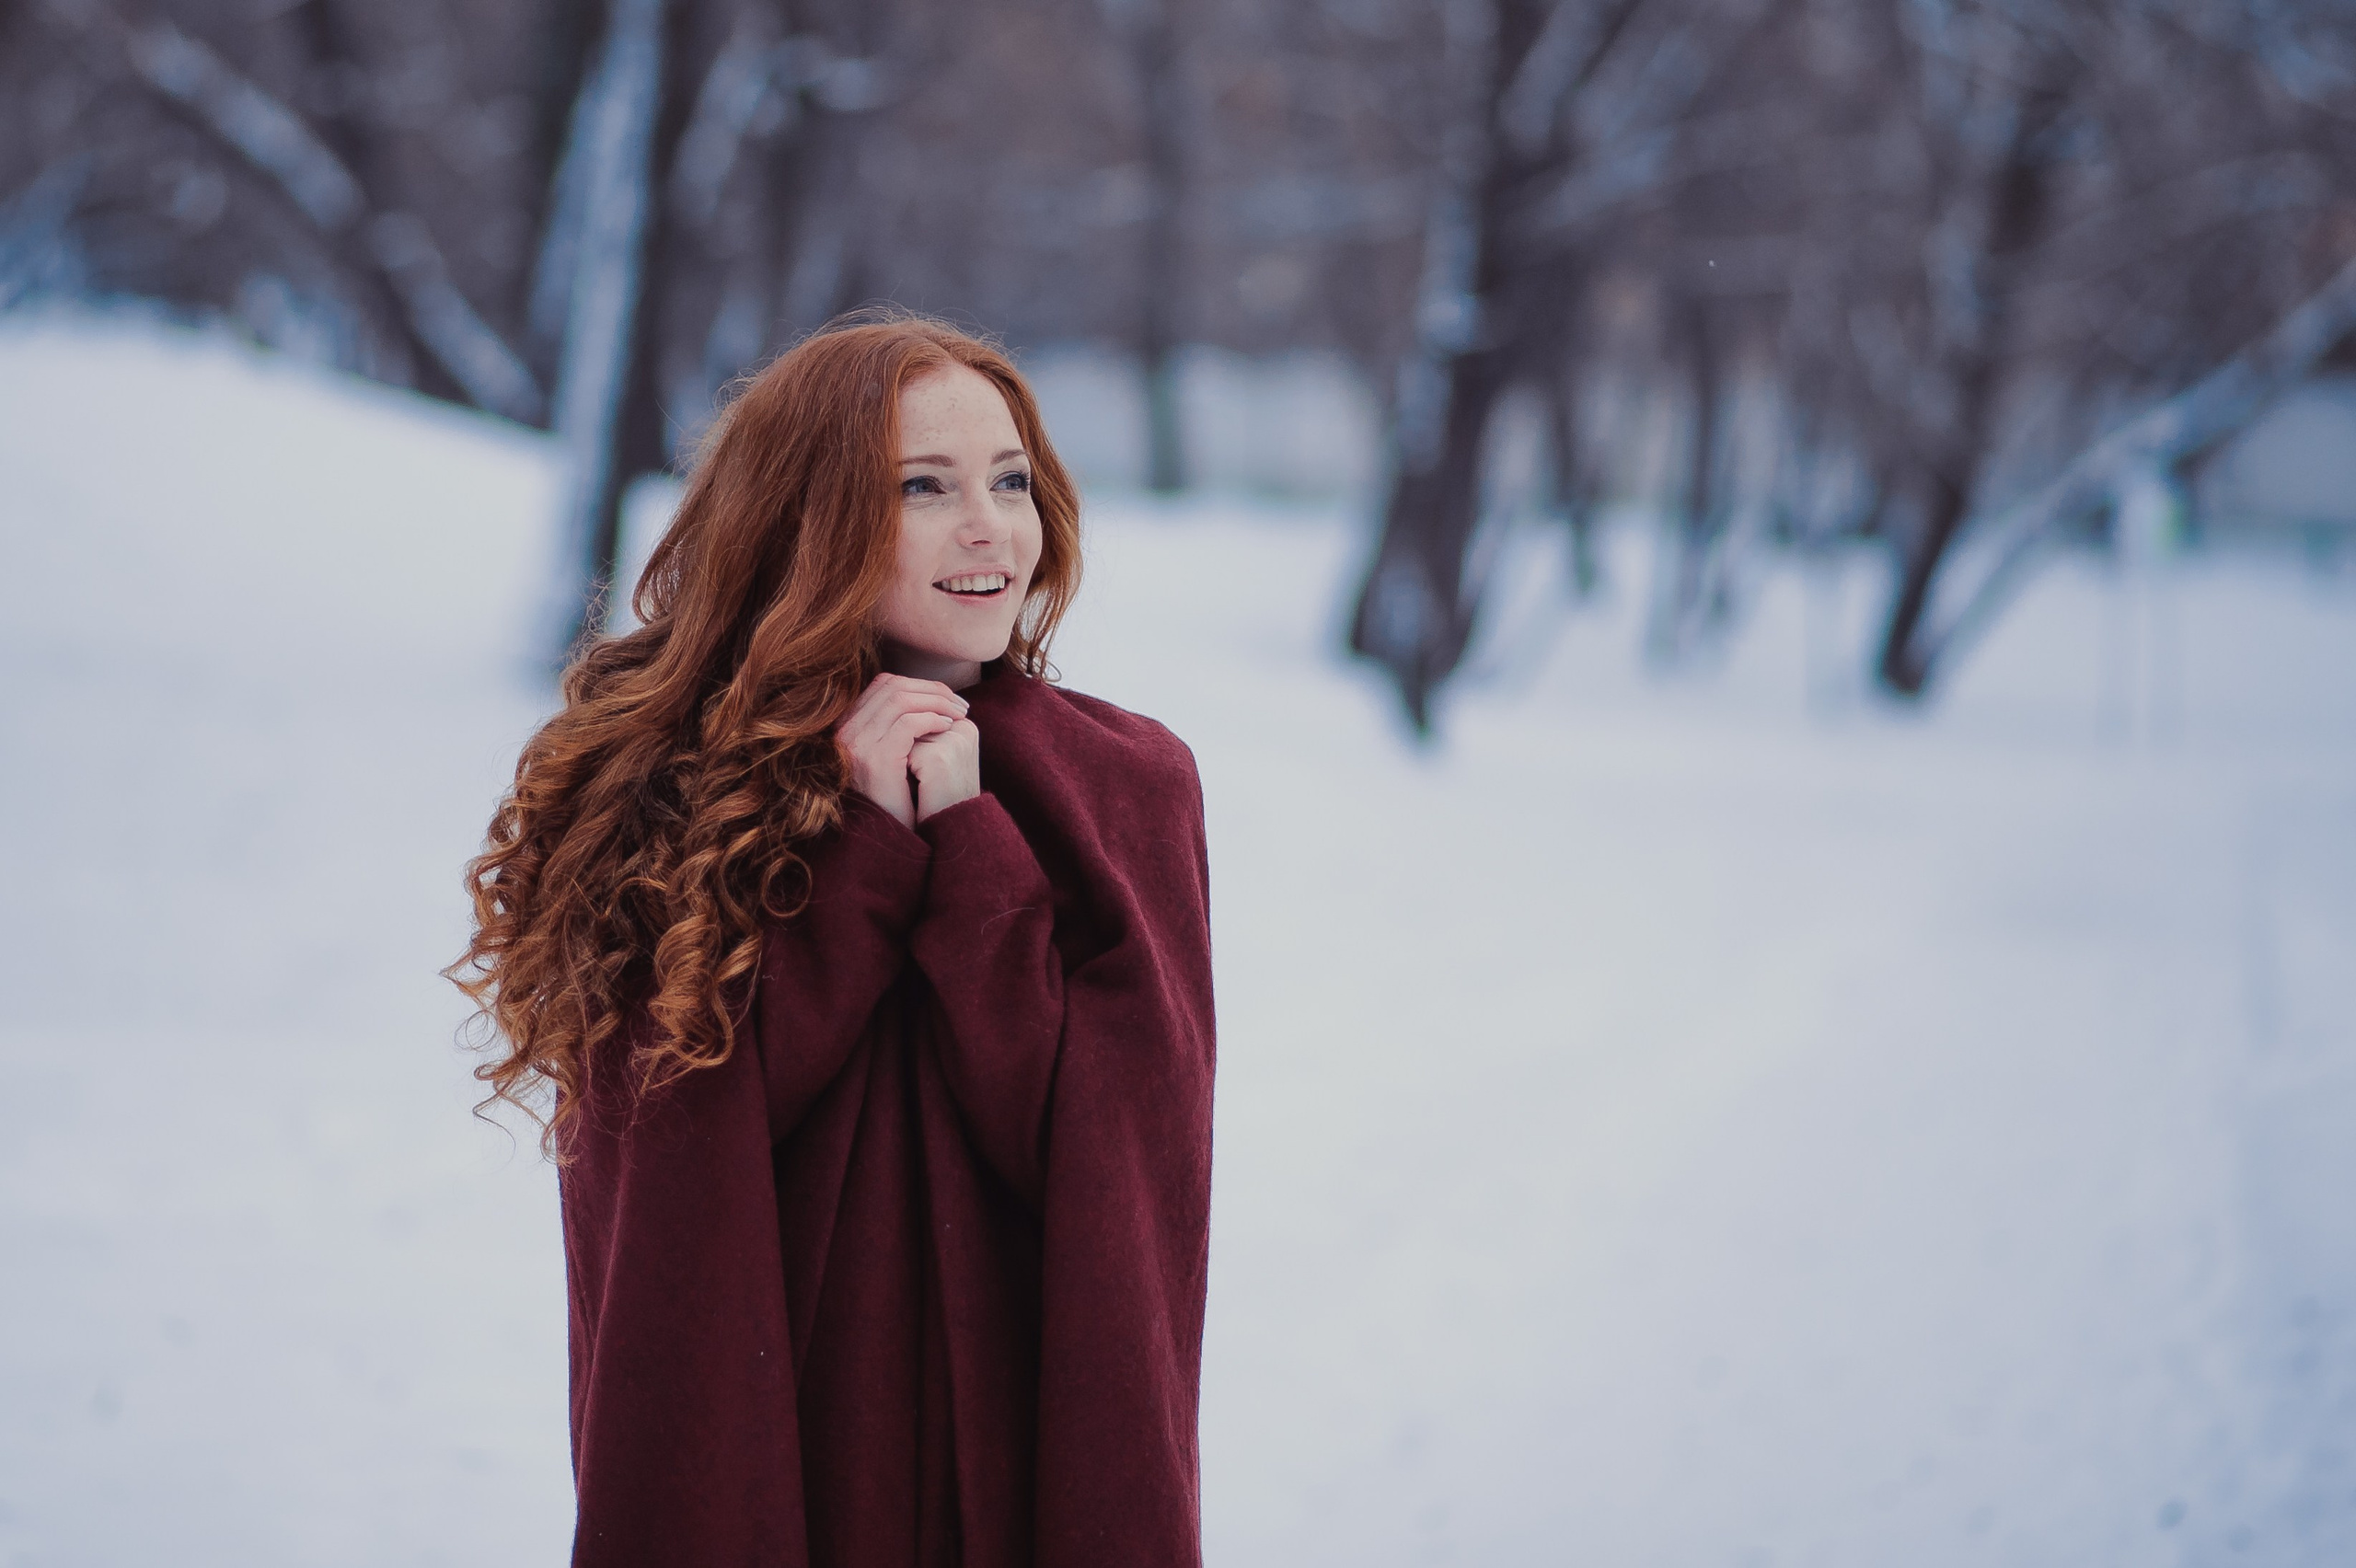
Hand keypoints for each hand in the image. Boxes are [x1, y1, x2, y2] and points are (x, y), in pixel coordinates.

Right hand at [837, 674, 967, 828]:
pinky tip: (948, 727)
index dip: (919, 685)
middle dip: (933, 691)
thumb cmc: (895, 798)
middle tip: (960, 704)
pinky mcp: (875, 760)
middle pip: (892, 687)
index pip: (883, 685)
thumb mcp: (890, 755)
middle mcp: (845, 732)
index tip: (946, 698)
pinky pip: (907, 723)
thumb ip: (896, 726)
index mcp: (846, 727)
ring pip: (901, 700)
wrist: (887, 838)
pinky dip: (932, 719)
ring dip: (937, 703)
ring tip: (959, 715)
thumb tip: (926, 695)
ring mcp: (857, 745)